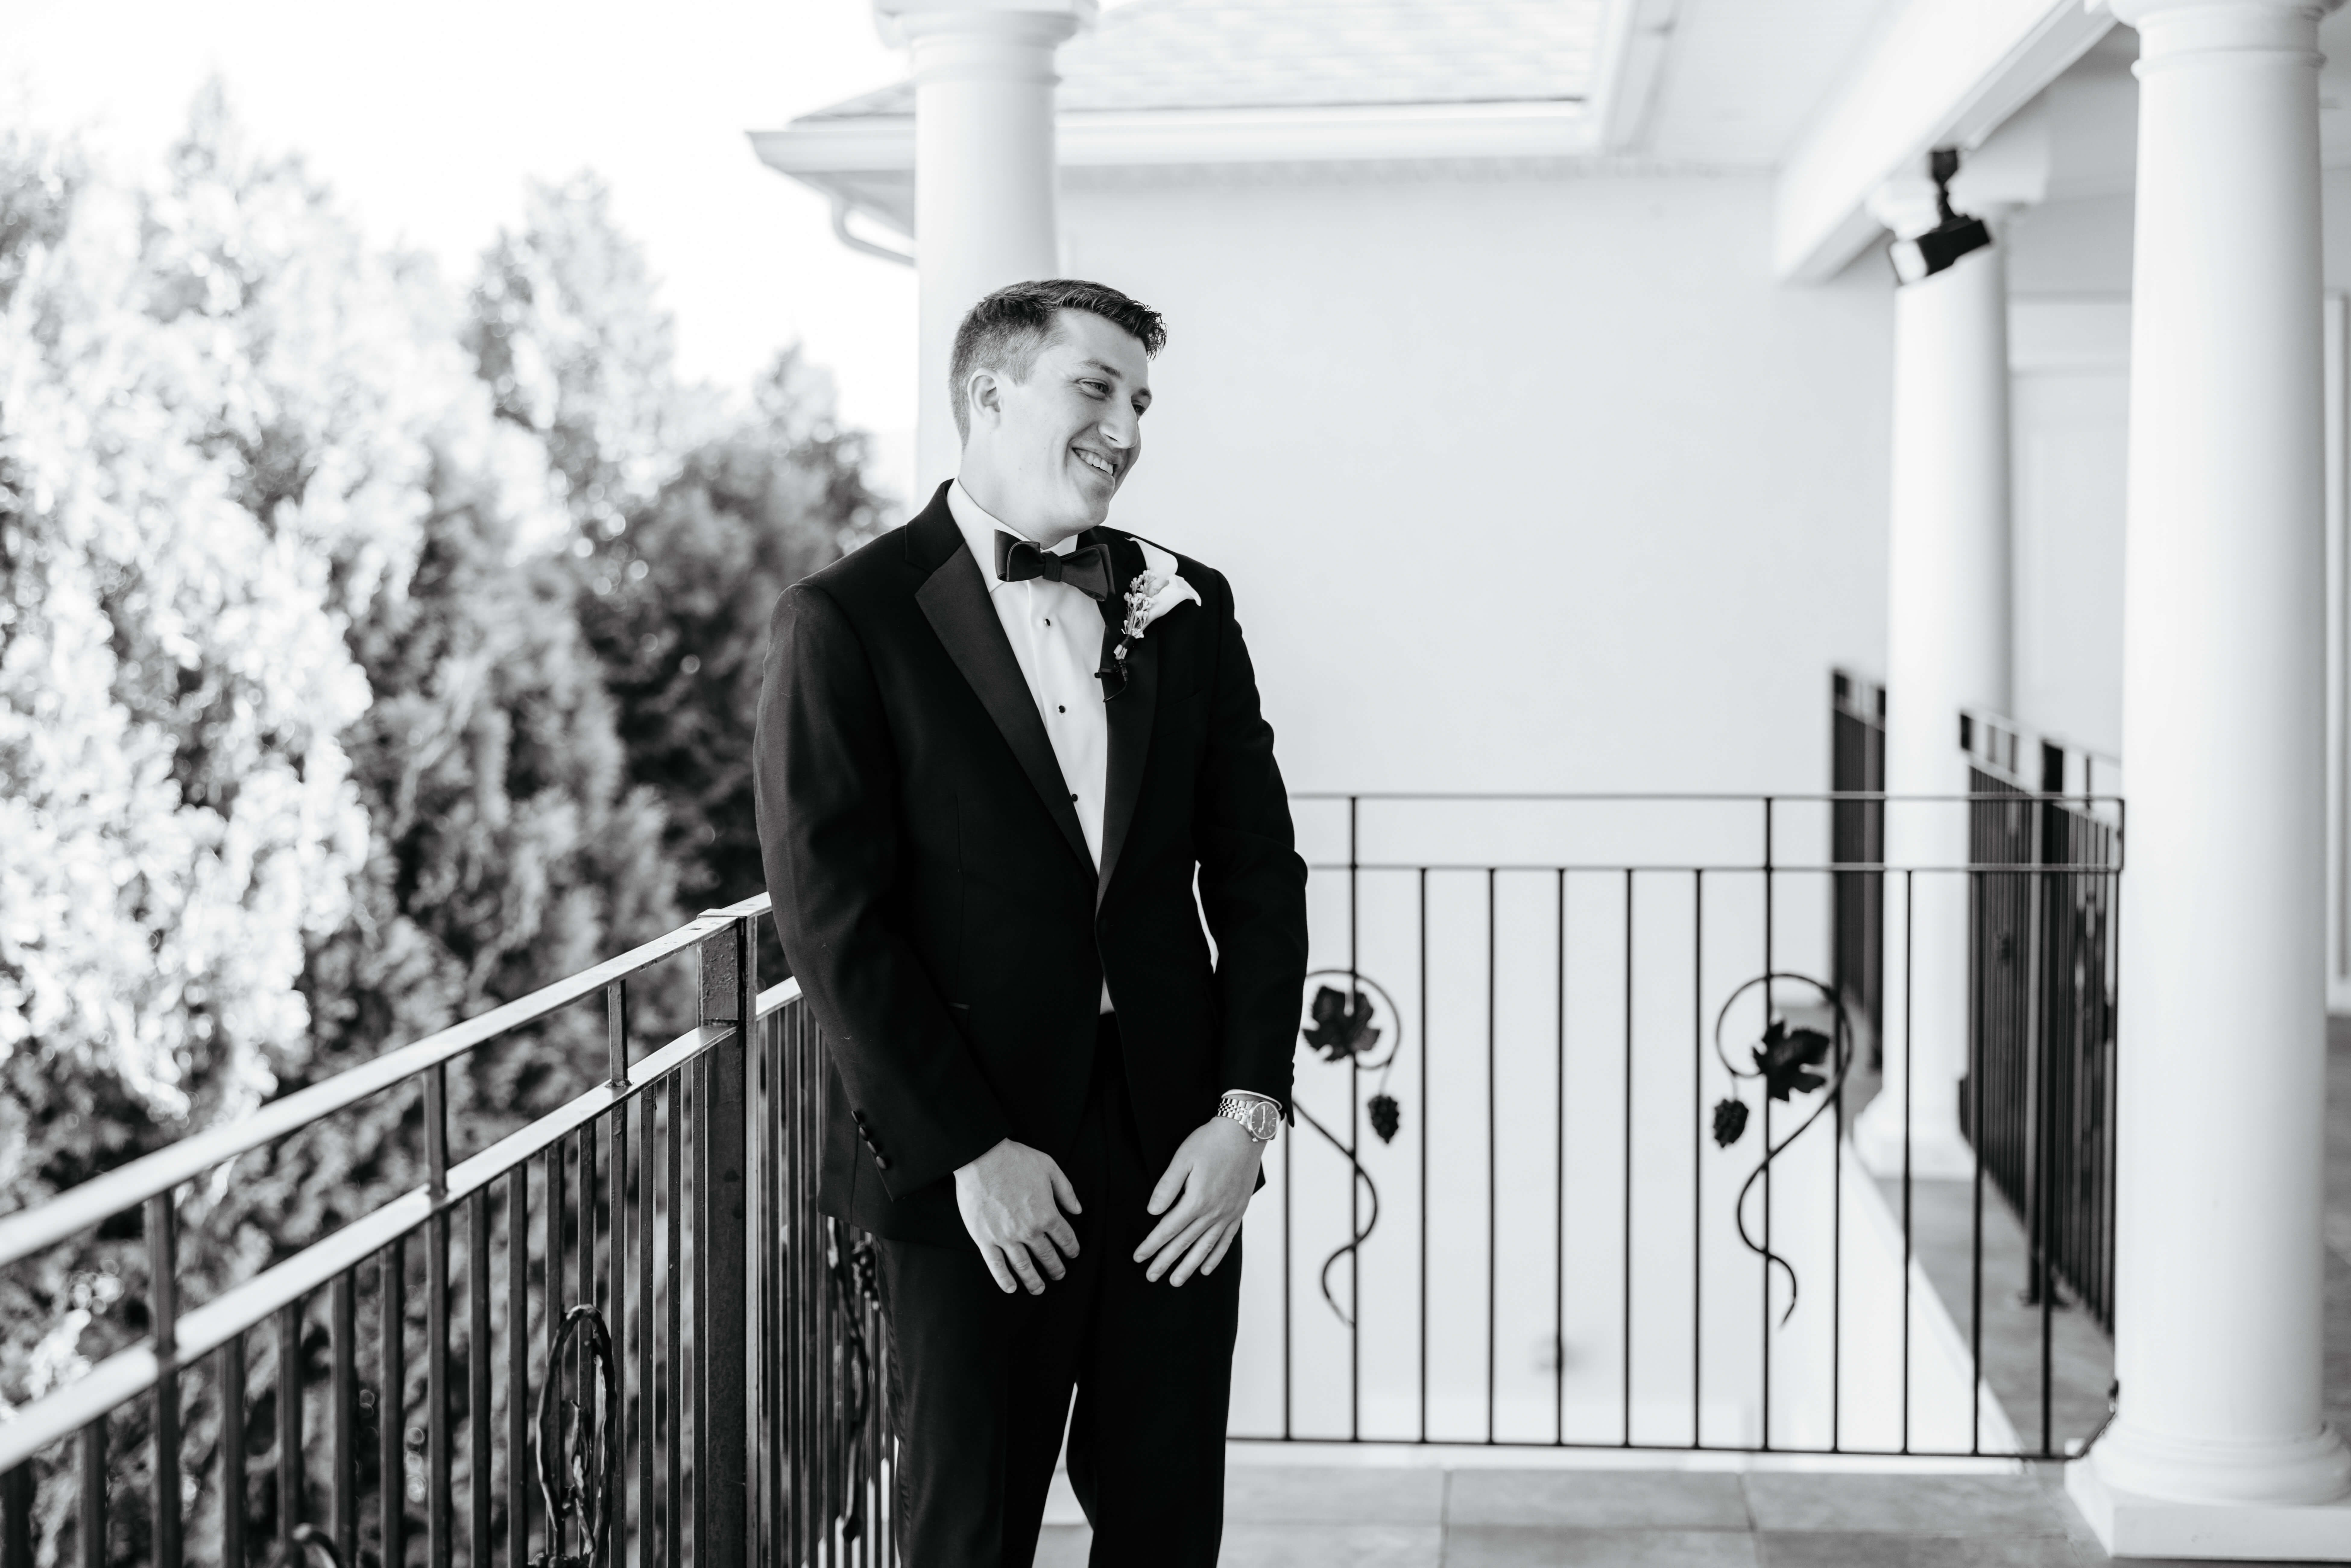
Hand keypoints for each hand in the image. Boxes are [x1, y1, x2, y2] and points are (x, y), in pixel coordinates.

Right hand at [954, 1139, 1081, 1294]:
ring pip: (1023, 1266)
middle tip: (1059, 1275)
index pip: (1065, 1238)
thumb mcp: (1050, 1168)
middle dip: (1055, 1268)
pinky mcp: (984, 1239)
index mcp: (1047, 1213)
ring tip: (1039, 1289)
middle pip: (1047, 1256)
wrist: (981, 1157)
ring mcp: (1006, 1237)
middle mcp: (1029, 1230)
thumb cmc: (1016, 1159)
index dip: (1071, 1249)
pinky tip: (1011, 1288)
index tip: (1073, 1254)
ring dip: (1033, 1281)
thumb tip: (1077, 1210)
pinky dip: (1004, 1279)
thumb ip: (1066, 1191)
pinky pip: (996, 1265)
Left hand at [1134, 1116, 1264, 1286]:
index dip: (1151, 1245)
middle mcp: (1213, 1212)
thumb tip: (1152, 1211)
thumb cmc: (1211, 1141)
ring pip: (1205, 1248)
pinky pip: (1226, 1240)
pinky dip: (1216, 1256)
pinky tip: (1206, 1268)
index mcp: (1196, 1200)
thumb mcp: (1183, 1158)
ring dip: (1189, 1266)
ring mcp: (1228, 1214)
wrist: (1246, 1132)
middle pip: (1184, 1243)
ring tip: (1176, 1281)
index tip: (1138, 1257)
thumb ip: (1167, 1186)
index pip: (1168, 1230)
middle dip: (1166, 1262)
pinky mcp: (1238, 1211)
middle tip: (1151, 1277)